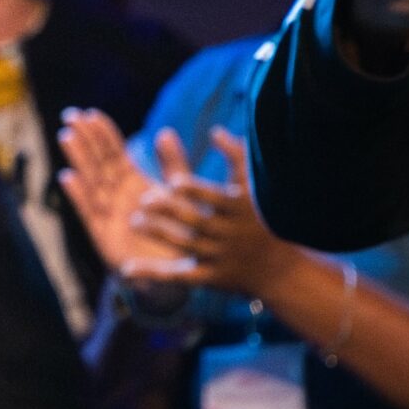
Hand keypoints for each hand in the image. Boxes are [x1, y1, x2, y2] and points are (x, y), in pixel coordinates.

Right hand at [54, 109, 171, 275]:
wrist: (175, 276)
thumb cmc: (175, 235)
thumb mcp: (179, 195)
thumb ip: (173, 165)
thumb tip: (164, 131)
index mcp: (133, 185)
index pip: (114, 154)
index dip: (102, 134)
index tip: (90, 113)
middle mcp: (117, 197)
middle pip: (98, 164)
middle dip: (85, 140)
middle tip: (71, 116)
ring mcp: (108, 216)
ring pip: (91, 182)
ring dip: (79, 160)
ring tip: (67, 136)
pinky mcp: (104, 237)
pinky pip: (89, 213)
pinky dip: (79, 196)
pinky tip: (68, 177)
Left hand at [126, 129, 294, 298]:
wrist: (281, 270)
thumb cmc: (260, 219)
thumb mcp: (254, 189)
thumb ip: (237, 157)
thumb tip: (215, 130)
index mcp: (240, 210)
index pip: (216, 199)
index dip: (196, 191)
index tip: (174, 182)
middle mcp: (229, 234)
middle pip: (195, 222)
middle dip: (169, 211)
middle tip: (145, 200)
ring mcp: (219, 257)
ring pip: (184, 245)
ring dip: (158, 234)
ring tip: (134, 222)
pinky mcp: (209, 277)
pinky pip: (178, 276)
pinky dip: (153, 273)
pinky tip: (127, 269)